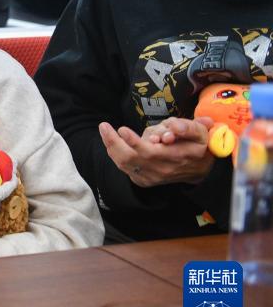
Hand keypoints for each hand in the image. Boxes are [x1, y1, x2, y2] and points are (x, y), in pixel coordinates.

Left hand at [99, 119, 214, 187]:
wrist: (200, 169)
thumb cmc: (198, 144)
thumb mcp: (201, 132)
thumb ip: (187, 127)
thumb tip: (172, 129)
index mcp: (175, 157)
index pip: (149, 153)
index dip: (133, 142)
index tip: (122, 129)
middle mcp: (161, 170)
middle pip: (130, 158)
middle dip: (114, 142)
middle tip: (104, 126)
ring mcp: (152, 177)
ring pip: (124, 164)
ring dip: (111, 147)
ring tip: (105, 131)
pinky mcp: (145, 180)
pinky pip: (125, 168)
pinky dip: (116, 155)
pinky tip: (112, 143)